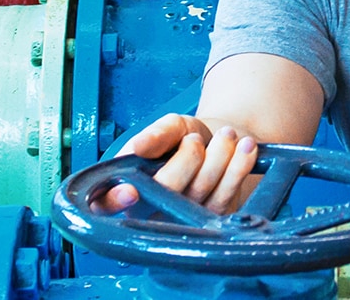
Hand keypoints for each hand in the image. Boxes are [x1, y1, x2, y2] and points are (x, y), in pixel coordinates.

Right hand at [94, 113, 260, 214]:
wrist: (221, 140)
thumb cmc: (185, 137)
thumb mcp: (170, 128)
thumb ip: (155, 134)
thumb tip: (139, 147)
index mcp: (127, 186)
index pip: (105, 204)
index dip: (113, 201)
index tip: (131, 190)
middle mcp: (151, 210)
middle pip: (166, 192)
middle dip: (188, 158)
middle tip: (196, 139)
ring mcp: (182, 220)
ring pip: (200, 193)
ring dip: (219, 157)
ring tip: (226, 136)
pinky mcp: (212, 221)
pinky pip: (226, 196)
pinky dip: (238, 167)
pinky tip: (245, 148)